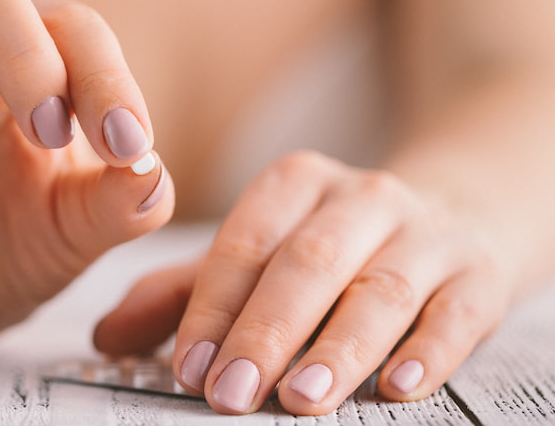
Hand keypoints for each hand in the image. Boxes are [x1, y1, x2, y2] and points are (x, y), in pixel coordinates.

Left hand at [95, 151, 511, 414]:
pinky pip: (456, 311)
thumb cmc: (335, 246)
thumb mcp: (261, 253)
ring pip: (380, 287)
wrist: (453, 213)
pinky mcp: (477, 271)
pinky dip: (427, 350)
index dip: (213, 305)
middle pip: (309, 262)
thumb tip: (105, 337)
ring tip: (301, 399)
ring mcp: (425, 231)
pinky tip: (397, 388)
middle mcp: (362, 197)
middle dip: (265, 331)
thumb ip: (185, 291)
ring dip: (338, 346)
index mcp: (296, 184)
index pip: (246, 242)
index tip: (188, 367)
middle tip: (229, 392)